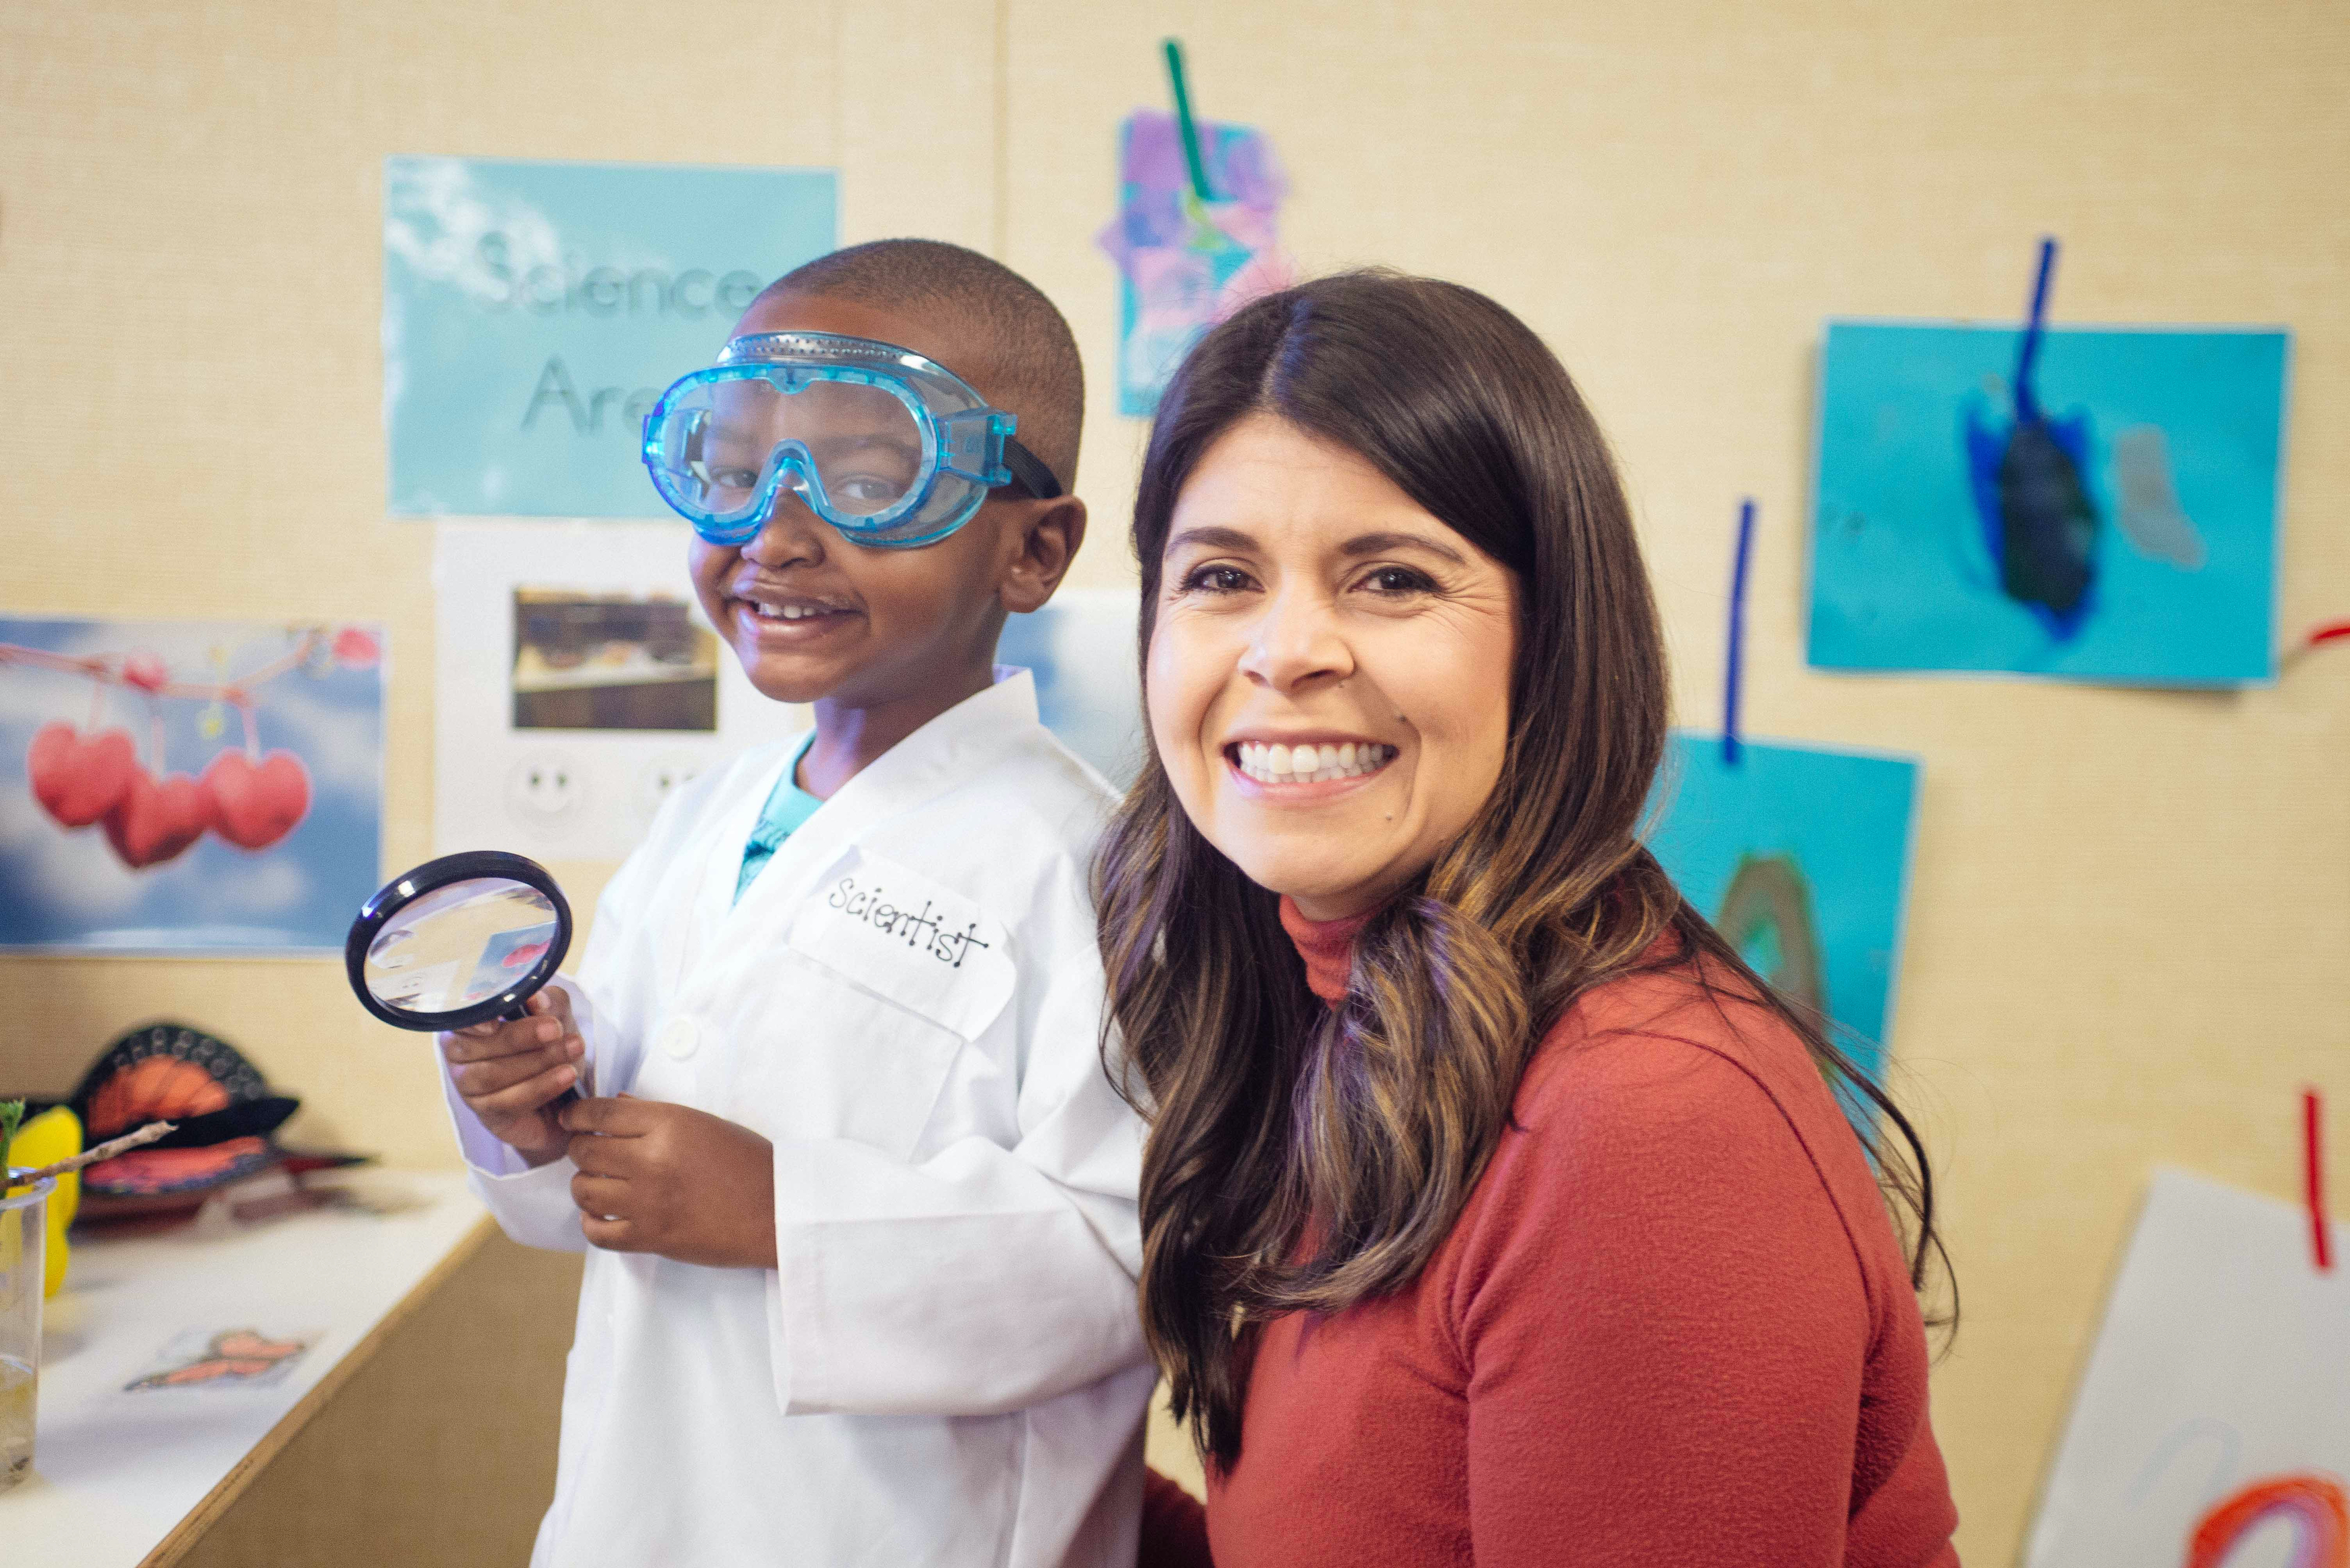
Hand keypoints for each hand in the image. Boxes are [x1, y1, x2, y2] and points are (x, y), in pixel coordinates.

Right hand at [439, 988, 581, 1167]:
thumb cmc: (550, 1046)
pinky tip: (566, 1076)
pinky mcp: (488, 1114)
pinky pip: (507, 1103)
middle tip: (555, 1029)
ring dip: (536, 1062)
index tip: (497, 1020)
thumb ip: (548, 1003)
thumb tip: (537, 998)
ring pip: (491, 1076)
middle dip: (519, 1037)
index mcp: (468, 1023)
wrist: (566, 1093)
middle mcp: (460, 1055)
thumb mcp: (557, 1017)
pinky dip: (540, 1088)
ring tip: (572, 1050)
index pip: (460, 1018)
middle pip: (476, 1047)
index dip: (475, 1020)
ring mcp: (469, 1088)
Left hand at [560, 1097, 777, 1268]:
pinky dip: (592, 1223)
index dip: (576, 1115)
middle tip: (592, 1153)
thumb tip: (616, 1104)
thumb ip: (656, 1115)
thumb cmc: (749, 1162)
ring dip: (585, 1185)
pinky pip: (597, 1233)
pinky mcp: (650, 1237)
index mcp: (669, 1124)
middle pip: (584, 1151)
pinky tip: (604, 1215)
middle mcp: (652, 1160)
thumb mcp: (706, 1124)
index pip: (600, 1113)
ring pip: (583, 1191)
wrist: (777, 1210)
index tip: (572, 1119)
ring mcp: (648, 1202)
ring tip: (600, 1184)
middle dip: (581, 1149)